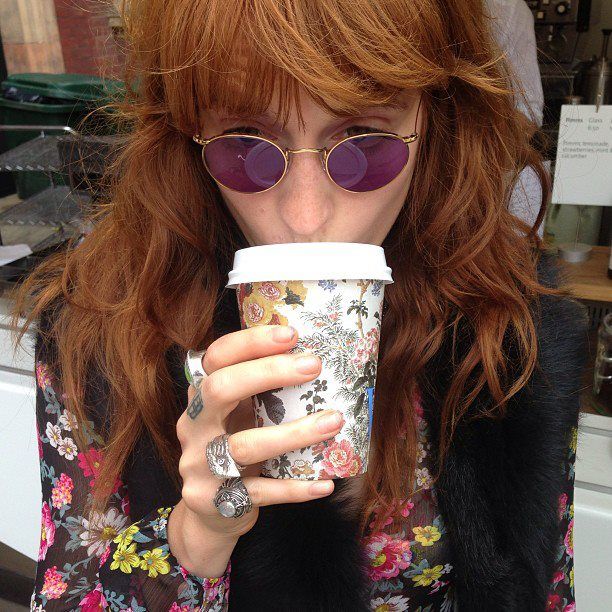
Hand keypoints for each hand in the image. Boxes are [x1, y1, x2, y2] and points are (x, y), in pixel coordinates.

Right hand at [170, 325, 343, 572]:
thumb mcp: (239, 415)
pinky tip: (325, 483)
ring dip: (294, 433)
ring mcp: (201, 465)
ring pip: (245, 445)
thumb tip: (315, 357)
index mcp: (201, 397)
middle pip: (220, 389)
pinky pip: (260, 492)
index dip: (249, 343)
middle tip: (314, 365)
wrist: (209, 513)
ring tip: (333, 421)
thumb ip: (260, 391)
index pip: (216, 358)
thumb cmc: (234, 447)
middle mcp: (194, 426)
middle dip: (268, 372)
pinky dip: (295, 487)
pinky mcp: (217, 500)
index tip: (291, 334)